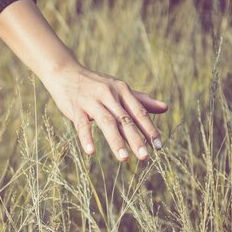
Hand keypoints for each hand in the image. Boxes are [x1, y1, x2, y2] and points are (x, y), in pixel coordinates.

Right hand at [41, 66, 167, 160]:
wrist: (65, 72)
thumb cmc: (95, 84)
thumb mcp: (118, 89)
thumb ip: (140, 100)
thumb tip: (165, 108)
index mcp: (122, 91)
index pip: (139, 112)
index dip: (149, 129)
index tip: (158, 147)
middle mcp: (109, 95)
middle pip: (125, 119)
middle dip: (136, 139)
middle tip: (145, 157)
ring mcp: (92, 102)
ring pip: (107, 122)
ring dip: (116, 141)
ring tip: (124, 158)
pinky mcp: (76, 108)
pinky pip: (82, 125)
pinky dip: (86, 138)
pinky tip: (90, 152)